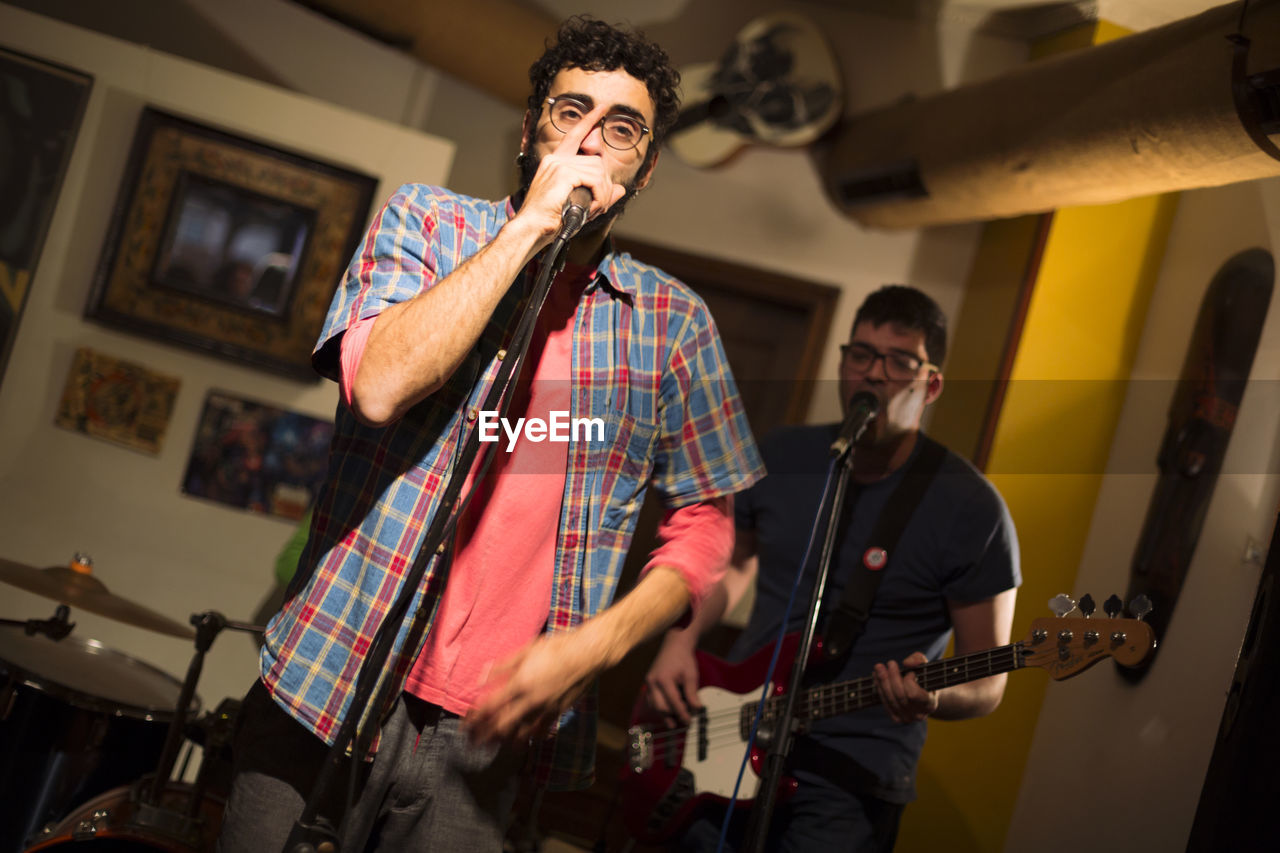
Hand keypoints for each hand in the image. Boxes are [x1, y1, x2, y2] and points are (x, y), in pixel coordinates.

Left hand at [463, 631, 599, 747]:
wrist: (587, 654)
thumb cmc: (556, 648)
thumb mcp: (525, 650)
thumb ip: (502, 666)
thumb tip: (482, 678)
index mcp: (519, 683)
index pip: (490, 706)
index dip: (475, 718)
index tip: (465, 725)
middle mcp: (530, 700)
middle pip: (500, 726)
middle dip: (484, 736)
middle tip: (473, 742)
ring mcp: (545, 709)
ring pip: (519, 733)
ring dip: (503, 741)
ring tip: (492, 745)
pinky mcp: (557, 713)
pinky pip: (539, 731)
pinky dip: (528, 737)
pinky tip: (521, 740)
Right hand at [514, 103, 627, 242]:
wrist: (532, 229)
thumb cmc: (549, 220)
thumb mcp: (579, 204)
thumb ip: (599, 194)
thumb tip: (620, 189)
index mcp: (556, 163)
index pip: (575, 135)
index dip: (589, 121)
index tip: (601, 108)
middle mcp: (556, 160)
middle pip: (596, 161)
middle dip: (604, 185)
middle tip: (599, 206)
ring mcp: (559, 165)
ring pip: (598, 171)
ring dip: (602, 194)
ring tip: (593, 210)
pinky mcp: (563, 174)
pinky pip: (595, 180)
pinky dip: (599, 197)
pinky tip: (591, 208)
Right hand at [644, 632, 701, 726]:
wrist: (674, 646)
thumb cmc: (683, 659)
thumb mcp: (691, 676)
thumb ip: (692, 694)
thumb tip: (696, 709)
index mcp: (663, 680)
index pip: (673, 703)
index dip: (682, 714)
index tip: (689, 721)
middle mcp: (652, 682)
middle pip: (661, 708)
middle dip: (672, 717)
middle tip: (684, 721)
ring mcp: (648, 683)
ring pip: (654, 706)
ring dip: (665, 714)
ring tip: (676, 720)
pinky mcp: (648, 684)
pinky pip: (651, 701)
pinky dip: (659, 708)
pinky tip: (668, 711)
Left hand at [873, 652, 938, 723]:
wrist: (924, 697)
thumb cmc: (925, 679)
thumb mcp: (926, 666)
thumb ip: (918, 660)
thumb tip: (907, 663)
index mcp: (930, 704)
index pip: (913, 694)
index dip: (909, 681)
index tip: (911, 673)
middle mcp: (919, 715)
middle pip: (900, 696)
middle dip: (892, 677)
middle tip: (890, 663)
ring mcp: (907, 719)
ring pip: (890, 699)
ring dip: (882, 681)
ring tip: (879, 667)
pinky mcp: (896, 718)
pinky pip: (885, 703)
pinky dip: (879, 688)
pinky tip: (876, 676)